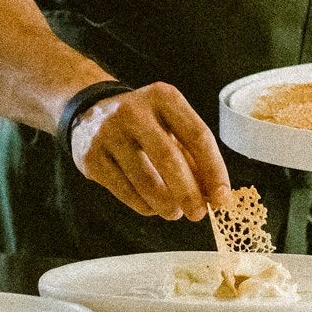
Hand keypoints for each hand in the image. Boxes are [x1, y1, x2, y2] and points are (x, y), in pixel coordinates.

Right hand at [70, 82, 231, 221]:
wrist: (89, 114)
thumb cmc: (143, 124)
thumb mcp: (169, 126)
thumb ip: (192, 156)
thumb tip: (214, 195)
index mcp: (164, 97)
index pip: (198, 135)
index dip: (214, 169)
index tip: (222, 197)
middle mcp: (134, 111)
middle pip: (169, 157)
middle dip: (188, 192)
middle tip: (198, 214)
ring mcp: (109, 133)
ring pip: (145, 179)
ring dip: (165, 204)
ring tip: (174, 212)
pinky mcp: (91, 157)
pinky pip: (124, 190)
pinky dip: (143, 205)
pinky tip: (151, 207)